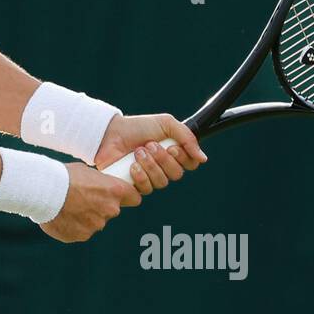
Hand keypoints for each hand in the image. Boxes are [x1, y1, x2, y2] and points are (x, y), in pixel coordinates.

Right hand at [39, 162, 143, 242]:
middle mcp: (109, 209)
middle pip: (112, 210)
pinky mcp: (82, 236)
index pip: (135, 198)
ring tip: (68, 206)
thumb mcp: (86, 172)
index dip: (128, 196)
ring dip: (86, 216)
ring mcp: (96, 225)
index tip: (120, 196)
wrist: (42, 191)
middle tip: (82, 198)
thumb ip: (98, 184)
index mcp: (114, 191)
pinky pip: (81, 231)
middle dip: (100, 206)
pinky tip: (62, 216)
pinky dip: (74, 226)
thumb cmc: (62, 176)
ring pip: (95, 222)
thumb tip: (98, 187)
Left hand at [92, 113, 206, 188]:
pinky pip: (146, 189)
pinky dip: (140, 176)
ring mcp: (150, 177)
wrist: (111, 133)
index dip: (183, 158)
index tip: (172, 147)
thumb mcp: (166, 124)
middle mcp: (164, 167)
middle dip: (163, 159)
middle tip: (149, 145)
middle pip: (176, 174)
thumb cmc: (138, 127)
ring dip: (150, 165)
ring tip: (138, 152)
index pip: (190, 164)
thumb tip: (203, 158)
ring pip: (162, 182)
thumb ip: (187, 138)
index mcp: (174, 153)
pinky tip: (132, 166)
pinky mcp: (135, 185)